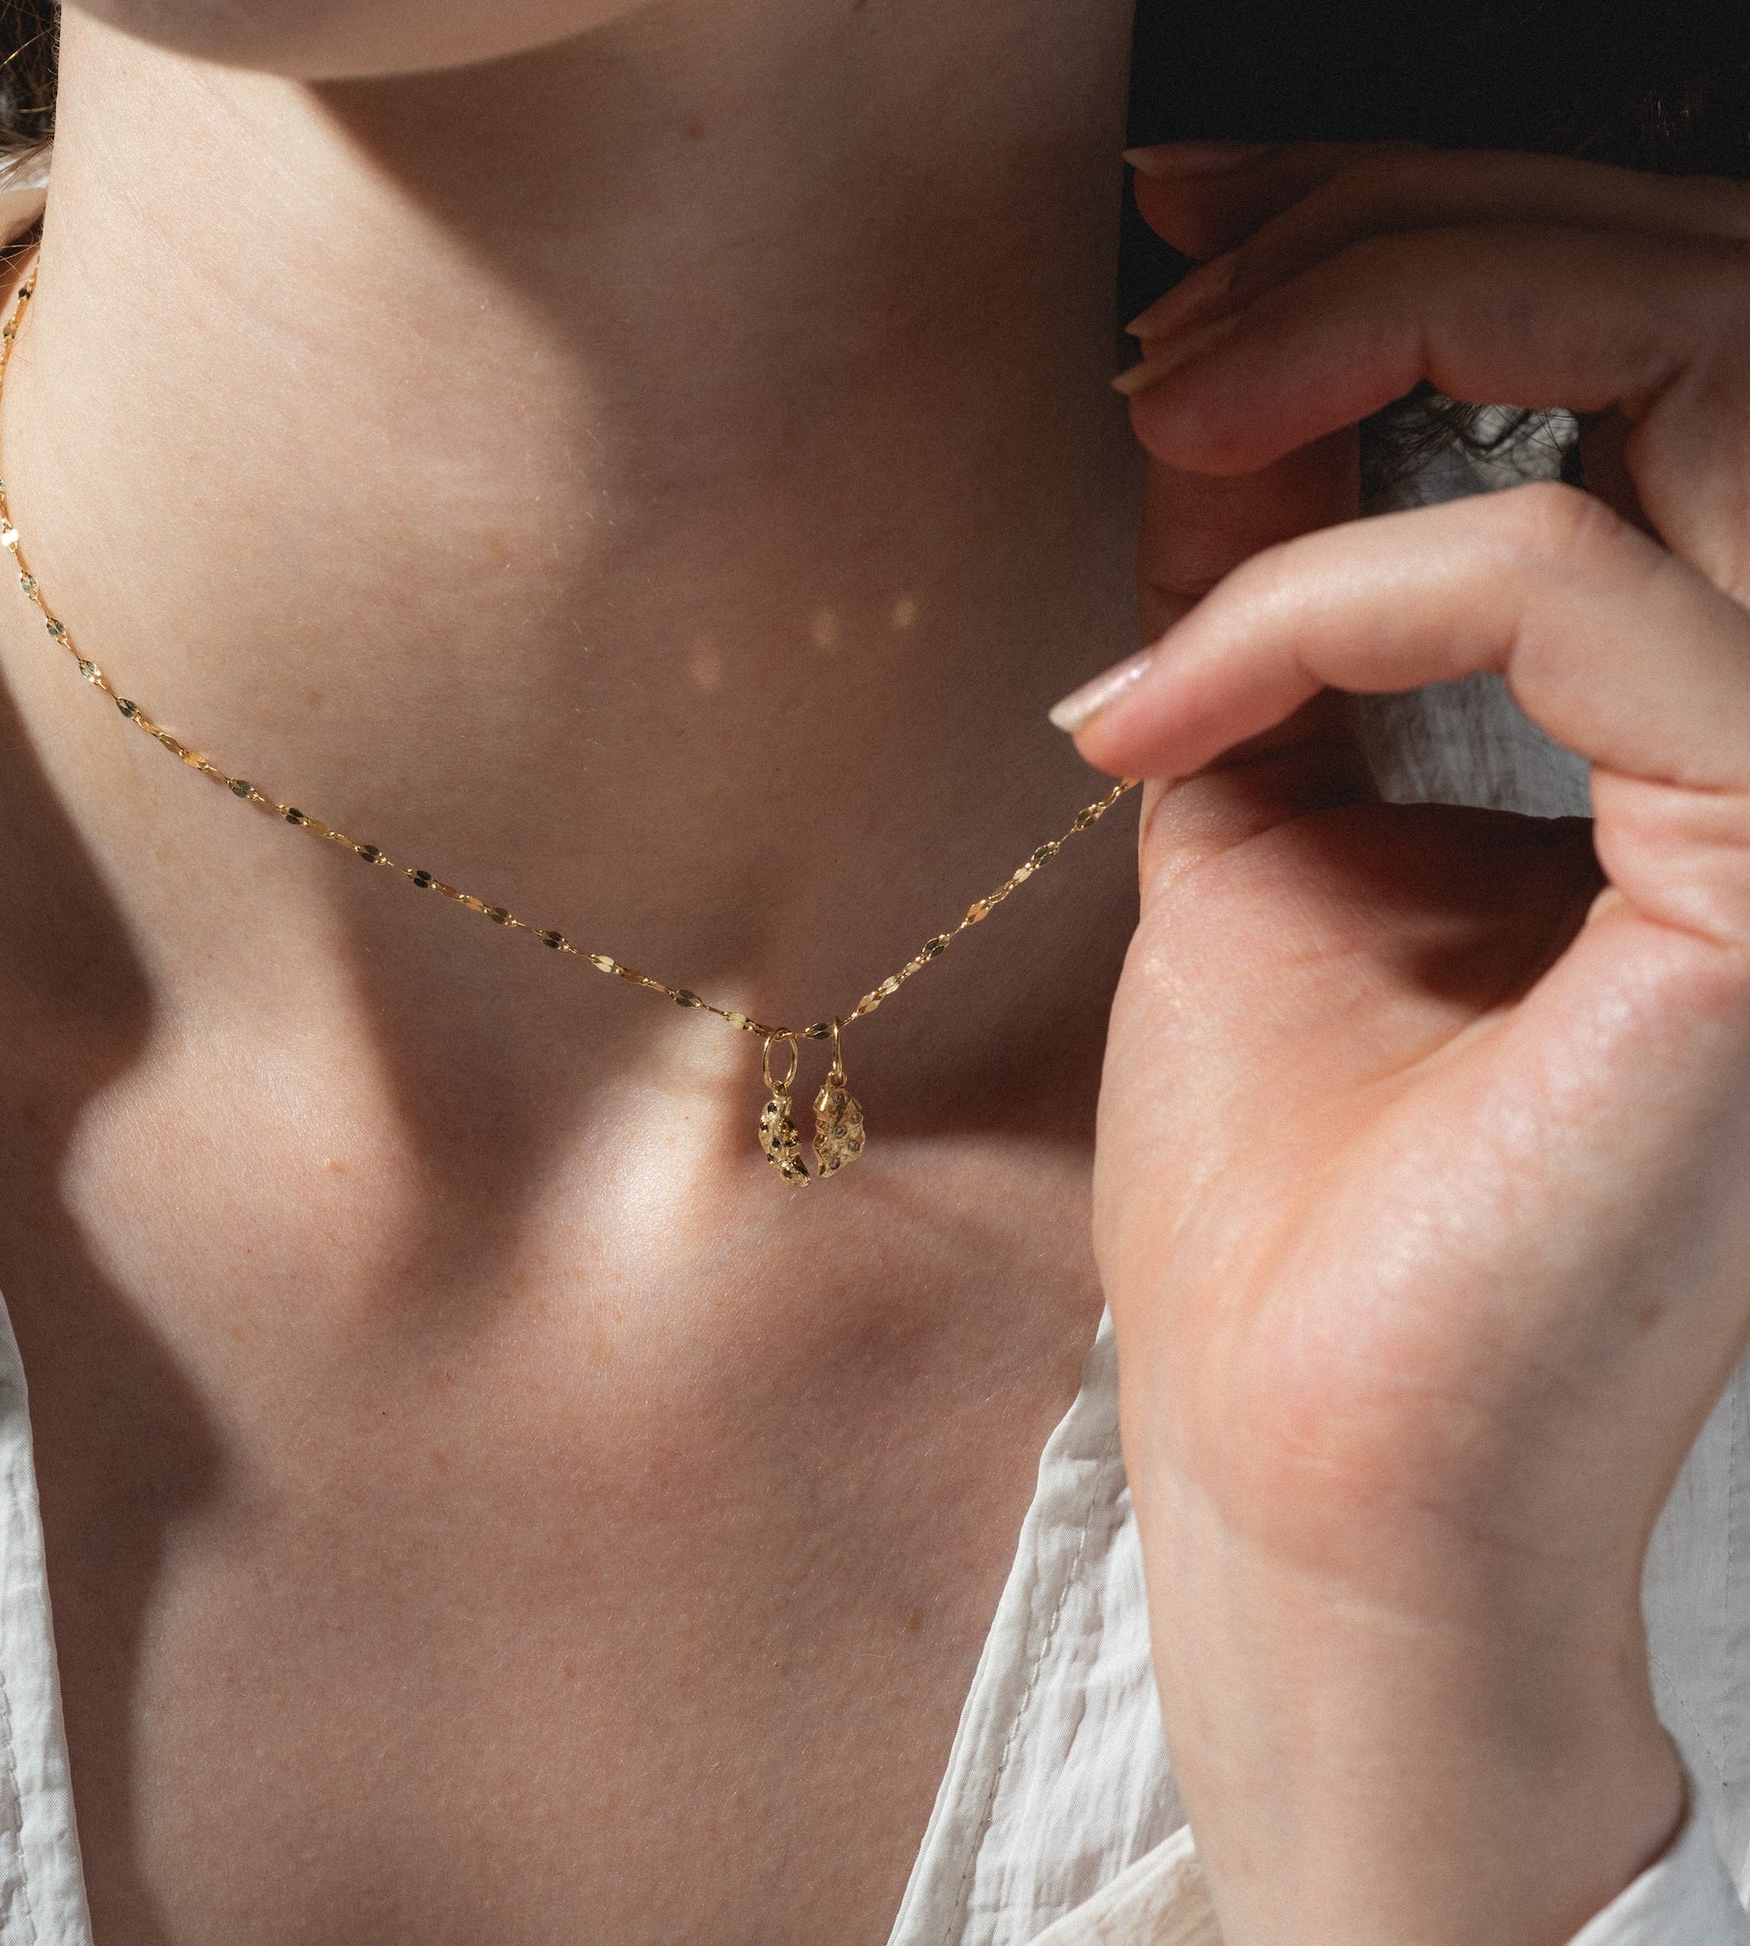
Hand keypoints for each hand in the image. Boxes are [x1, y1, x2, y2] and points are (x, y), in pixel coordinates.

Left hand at [1062, 145, 1749, 1944]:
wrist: (1303, 1451)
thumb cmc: (1280, 1183)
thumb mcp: (1250, 824)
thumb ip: (1260, 617)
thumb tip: (1201, 406)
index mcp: (1676, 711)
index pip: (1622, 360)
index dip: (1415, 230)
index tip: (1193, 217)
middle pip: (1704, 293)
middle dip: (1414, 228)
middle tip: (1182, 289)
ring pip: (1708, 357)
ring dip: (1404, 315)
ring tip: (1174, 404)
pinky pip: (1566, 582)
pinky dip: (1329, 597)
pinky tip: (1152, 707)